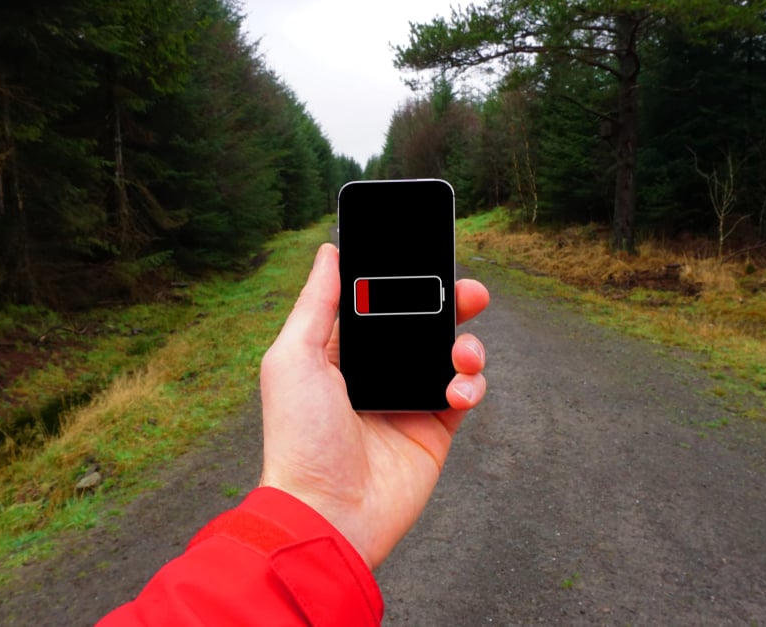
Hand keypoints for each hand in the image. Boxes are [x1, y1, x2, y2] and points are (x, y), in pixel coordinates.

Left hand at [259, 243, 488, 568]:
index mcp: (341, 352)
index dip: (404, 281)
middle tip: (471, 292)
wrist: (329, 513)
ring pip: (450, 355)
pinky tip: (458, 391)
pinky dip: (471, 385)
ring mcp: (407, 400)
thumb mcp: (294, 358)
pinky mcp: (434, 429)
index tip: (427, 259)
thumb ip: (316, 304)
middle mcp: (376, 373)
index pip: (379, 305)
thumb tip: (329, 252)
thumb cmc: (300, 439)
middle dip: (450, 304)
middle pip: (423, 325)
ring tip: (462, 353)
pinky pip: (465, 394)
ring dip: (466, 344)